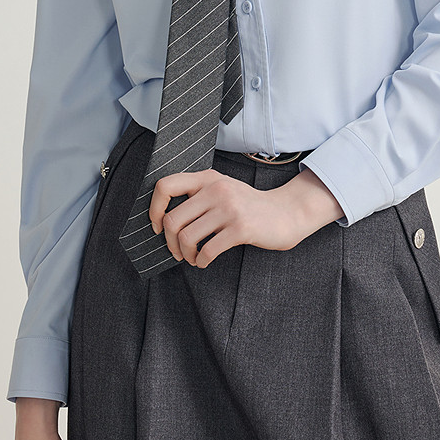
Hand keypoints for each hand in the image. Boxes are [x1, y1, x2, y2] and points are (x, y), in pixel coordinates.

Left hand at [149, 165, 342, 267]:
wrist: (286, 213)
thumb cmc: (249, 205)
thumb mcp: (222, 189)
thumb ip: (197, 194)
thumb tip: (163, 217)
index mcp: (207, 178)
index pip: (165, 186)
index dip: (154, 209)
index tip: (157, 225)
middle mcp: (216, 189)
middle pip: (172, 220)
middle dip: (169, 242)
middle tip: (177, 251)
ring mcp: (229, 208)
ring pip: (187, 237)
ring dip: (185, 254)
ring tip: (192, 257)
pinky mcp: (240, 228)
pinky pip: (208, 250)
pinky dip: (201, 261)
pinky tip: (205, 261)